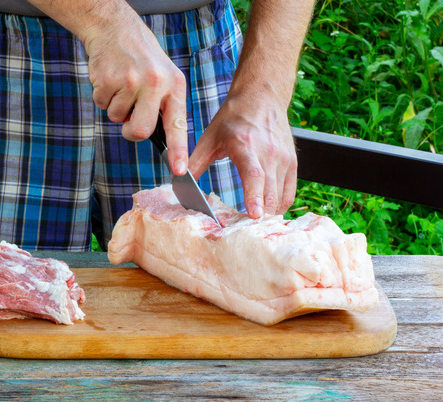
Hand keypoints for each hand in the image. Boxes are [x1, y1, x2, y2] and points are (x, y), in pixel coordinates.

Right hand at [82, 15, 189, 174]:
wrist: (115, 28)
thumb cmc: (141, 57)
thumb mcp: (163, 75)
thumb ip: (162, 105)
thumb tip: (156, 138)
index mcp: (173, 85)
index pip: (177, 124)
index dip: (178, 150)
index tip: (178, 170)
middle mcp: (155, 84)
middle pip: (139, 131)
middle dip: (129, 130)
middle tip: (128, 116)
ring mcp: (130, 82)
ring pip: (116, 118)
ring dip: (114, 106)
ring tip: (121, 84)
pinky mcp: (108, 80)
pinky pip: (101, 104)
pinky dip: (101, 95)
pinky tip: (109, 77)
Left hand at [188, 91, 297, 218]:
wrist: (262, 97)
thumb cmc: (233, 118)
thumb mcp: (209, 136)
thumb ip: (195, 161)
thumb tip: (179, 182)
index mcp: (246, 144)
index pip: (254, 174)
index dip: (254, 196)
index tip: (253, 215)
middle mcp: (269, 152)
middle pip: (270, 191)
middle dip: (260, 215)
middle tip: (245, 233)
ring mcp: (284, 158)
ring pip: (281, 196)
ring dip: (268, 214)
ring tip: (253, 228)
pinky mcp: (293, 163)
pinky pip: (289, 193)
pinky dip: (278, 206)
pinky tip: (265, 214)